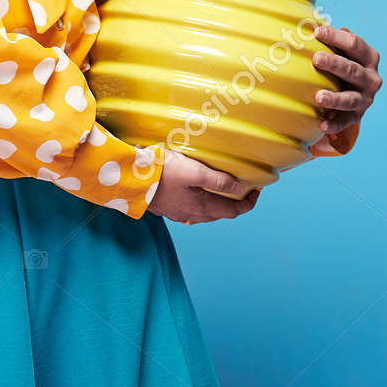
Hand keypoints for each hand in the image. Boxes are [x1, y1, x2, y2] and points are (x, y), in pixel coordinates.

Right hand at [147, 149, 262, 224]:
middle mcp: (190, 214)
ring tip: (222, 192)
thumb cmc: (162, 172)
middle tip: (243, 190)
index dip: (248, 203)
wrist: (129, 178)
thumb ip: (219, 181)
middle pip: (219, 214)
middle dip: (234, 204)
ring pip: (204, 214)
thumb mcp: (195, 172)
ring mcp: (176, 213)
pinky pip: (189, 210)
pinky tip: (195, 195)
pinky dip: (199, 204)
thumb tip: (239, 190)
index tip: (257, 191)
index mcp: (201, 207)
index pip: (232, 211)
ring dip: (216, 205)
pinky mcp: (165, 207)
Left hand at [308, 24, 381, 154]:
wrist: (356, 93)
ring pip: (351, 99)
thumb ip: (335, 39)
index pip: (354, 44)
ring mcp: (366, 99)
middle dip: (334, 64)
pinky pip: (345, 122)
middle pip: (353, 70)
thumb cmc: (345, 64)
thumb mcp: (344, 52)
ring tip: (318, 97)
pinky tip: (322, 125)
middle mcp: (371, 78)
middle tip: (315, 59)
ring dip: (335, 98)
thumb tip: (311, 24)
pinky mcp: (357, 116)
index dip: (336, 37)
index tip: (316, 32)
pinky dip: (334, 125)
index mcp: (369, 57)